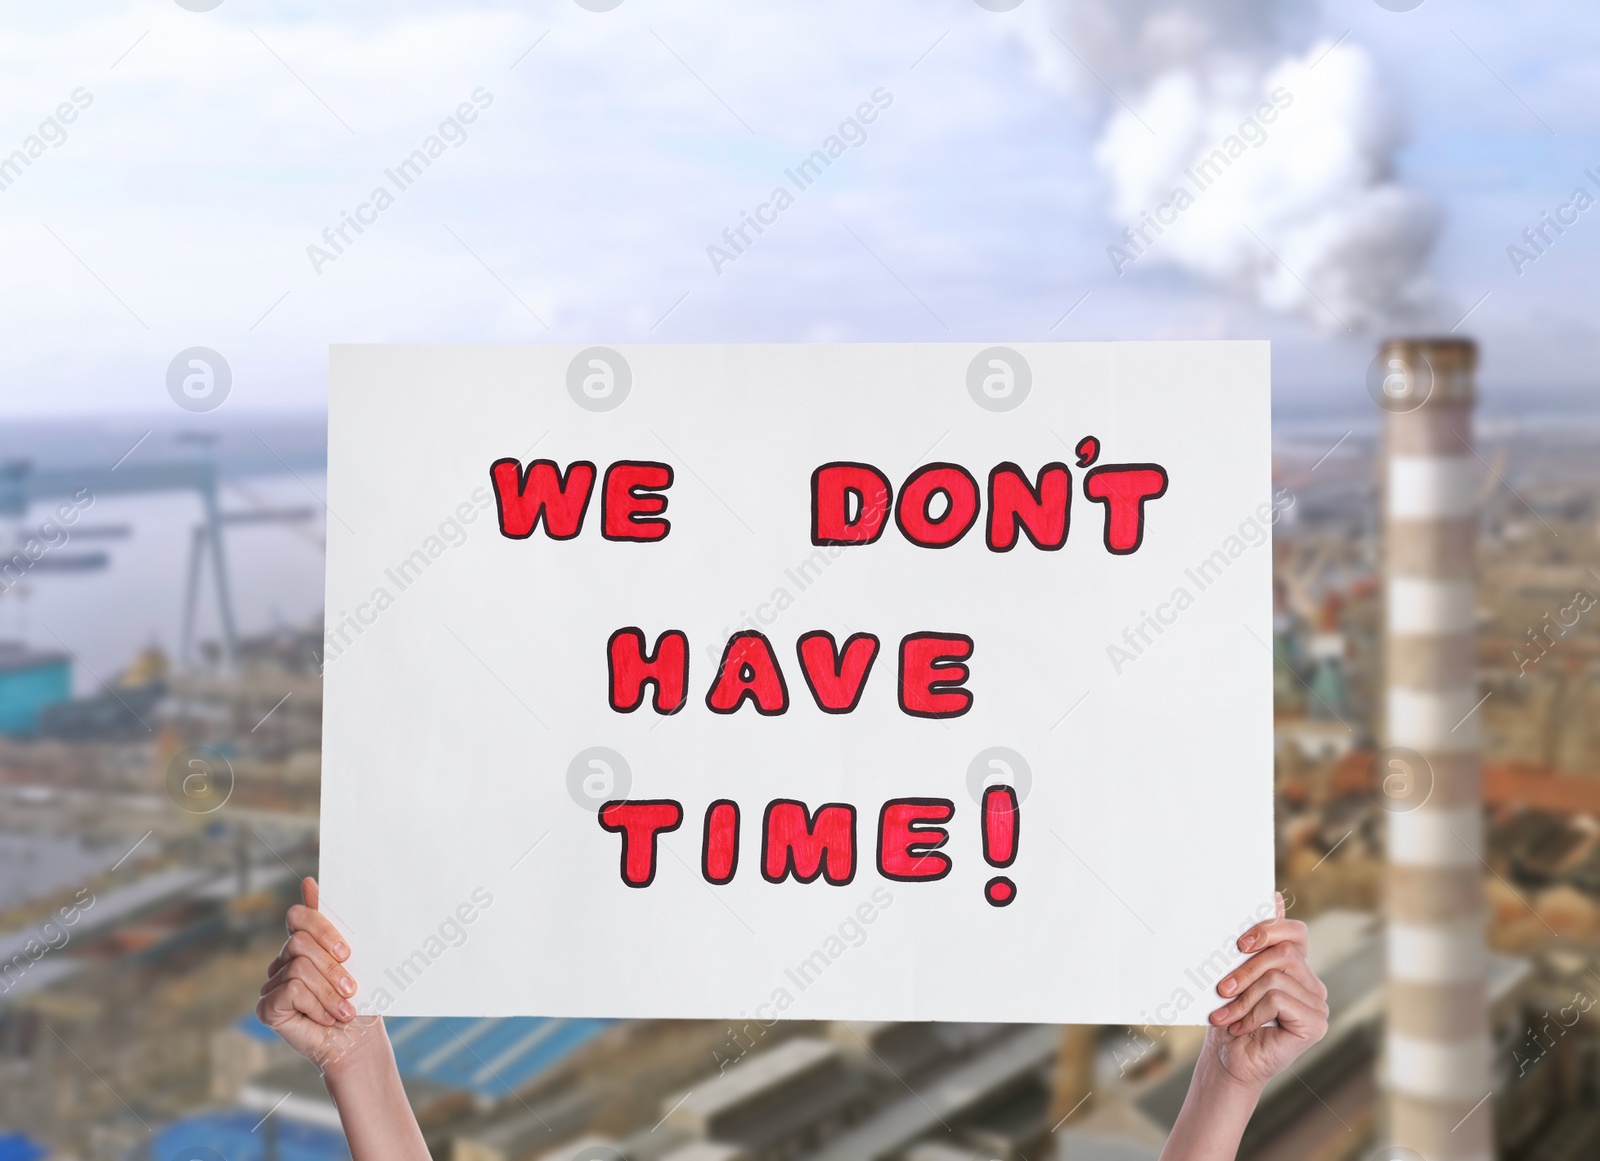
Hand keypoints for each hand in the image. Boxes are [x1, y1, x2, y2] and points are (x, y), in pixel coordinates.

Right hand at [258, 877, 377, 1073]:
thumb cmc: (361, 999)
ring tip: (344, 1010)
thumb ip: (332, 922)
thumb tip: (308, 882)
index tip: (346, 951)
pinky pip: (290, 990)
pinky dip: (315, 1004)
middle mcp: (283, 961)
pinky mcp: (266, 1007)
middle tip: (352, 988)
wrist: (359, 1040)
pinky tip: (325, 1018)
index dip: (322, 928)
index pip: (298, 916)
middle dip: (332, 967)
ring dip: (329, 991)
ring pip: (299, 967)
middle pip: (300, 942)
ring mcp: (272, 984)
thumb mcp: (354, 956)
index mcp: (304, 945)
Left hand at [1200, 892, 1328, 1092]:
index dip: (1268, 929)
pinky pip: (1278, 999)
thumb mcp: (1235, 973)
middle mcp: (1312, 984)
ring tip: (1224, 1015)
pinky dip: (1252, 1012)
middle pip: (1283, 953)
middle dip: (1245, 968)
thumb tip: (1273, 896)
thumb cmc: (1229, 1018)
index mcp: (1296, 968)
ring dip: (1242, 997)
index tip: (1239, 943)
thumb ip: (1255, 941)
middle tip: (1221, 988)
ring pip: (1275, 977)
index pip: (1295, 932)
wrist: (1227, 1062)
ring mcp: (1318, 1005)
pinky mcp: (1316, 1024)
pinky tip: (1241, 1028)